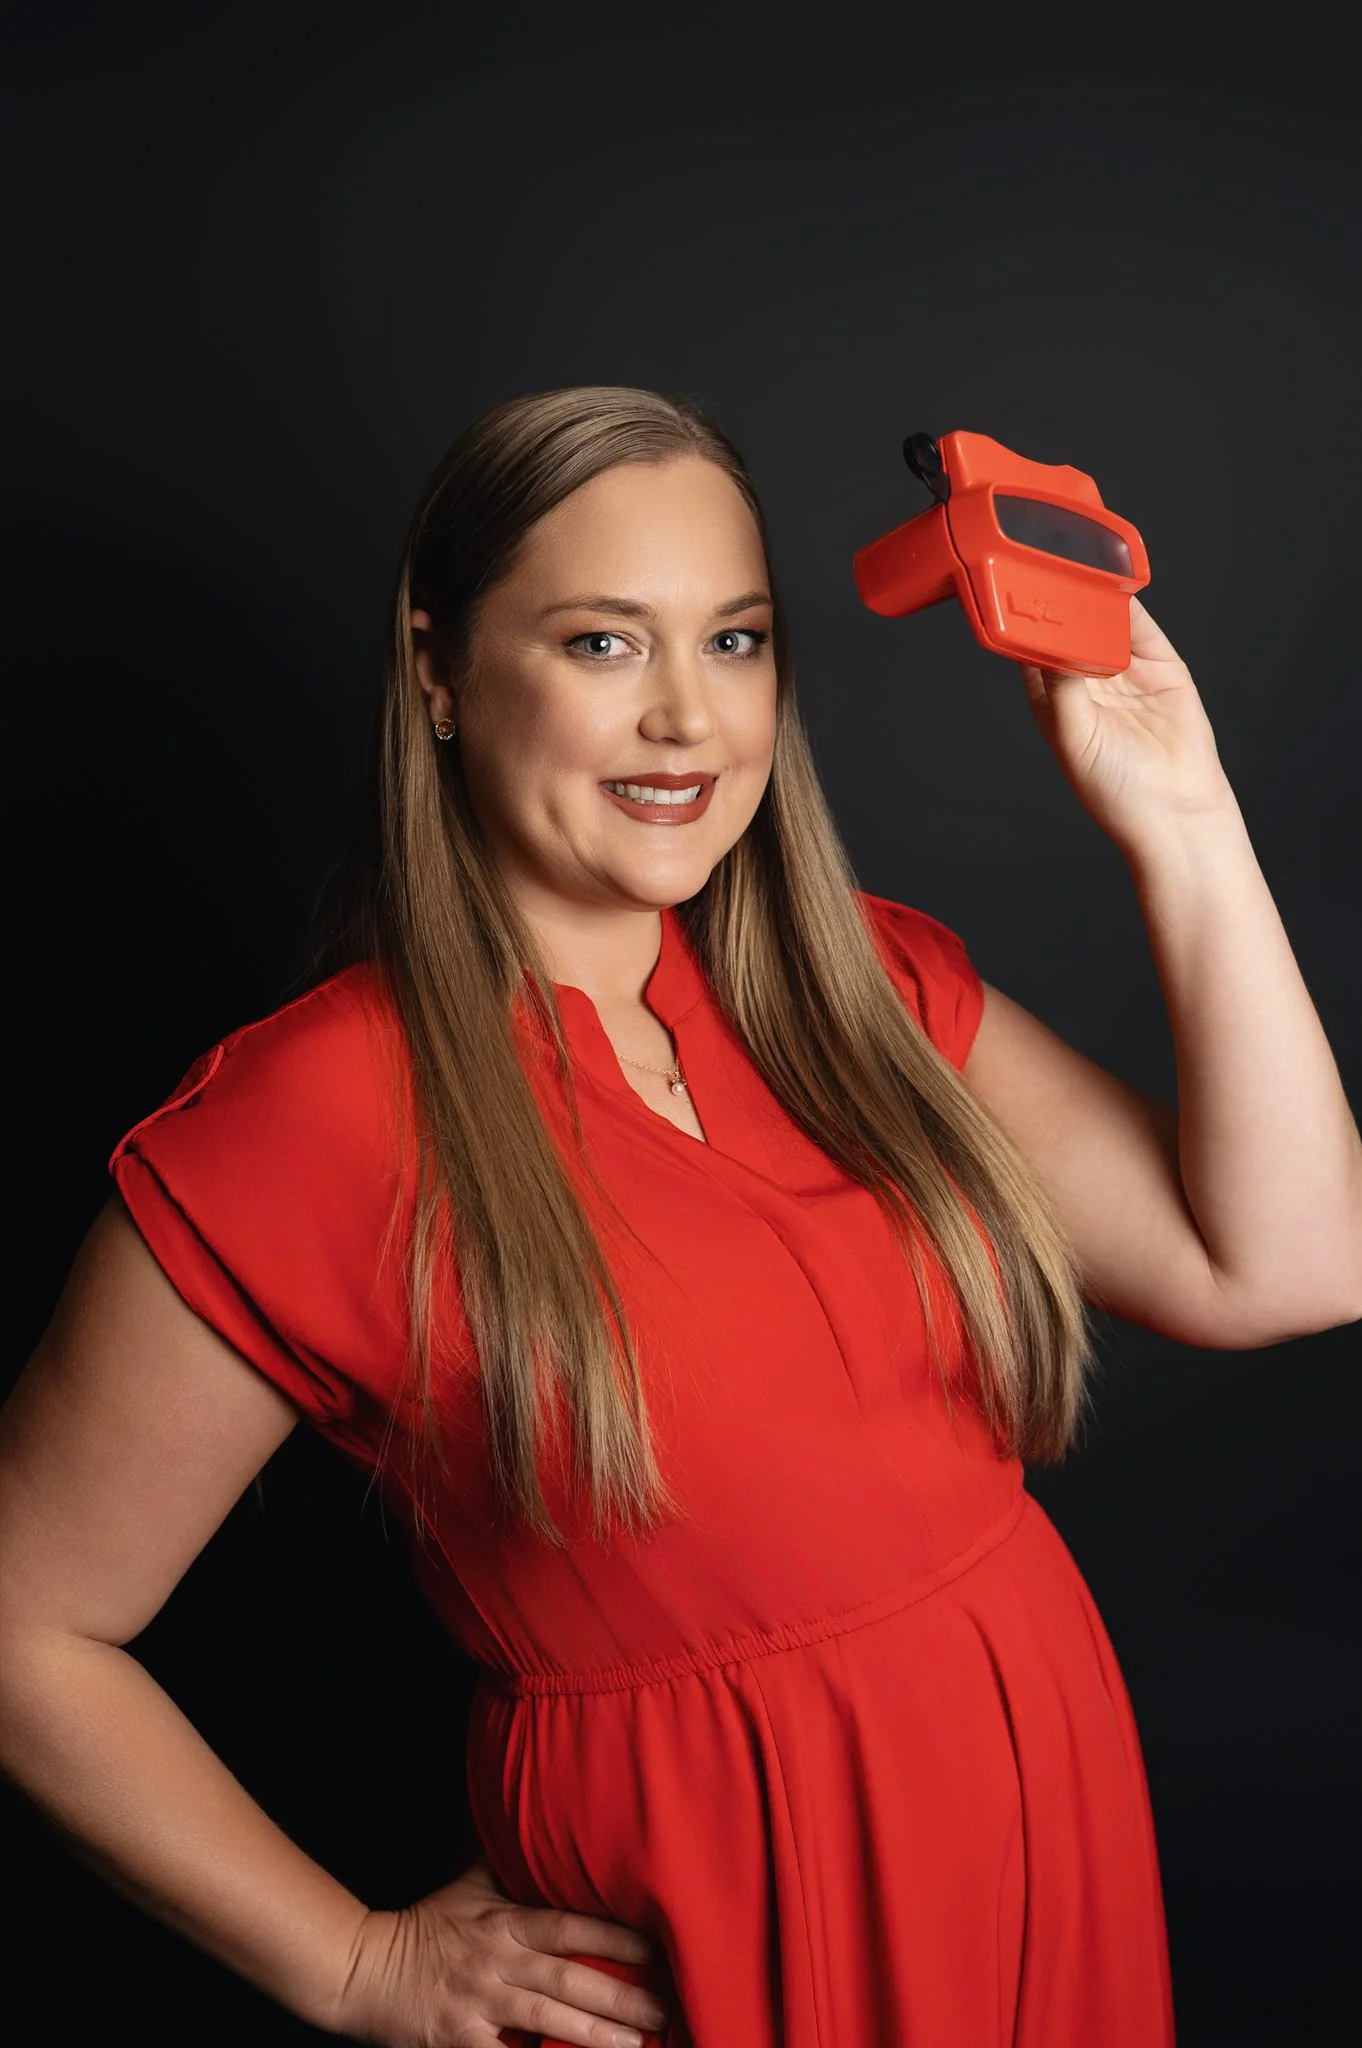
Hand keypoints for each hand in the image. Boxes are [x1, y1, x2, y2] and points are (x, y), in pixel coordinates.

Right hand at [328, 1860, 671, 2047]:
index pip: (570, 1926)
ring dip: (594, 2035)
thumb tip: (534, 1813)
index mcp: (505, 1922)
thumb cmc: (424, 1926)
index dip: (616, 1936)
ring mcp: (479, 2002)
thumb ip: (504, 1858)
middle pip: (568, 1977)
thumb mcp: (466, 1884)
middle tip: (666, 2009)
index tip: (659, 1948)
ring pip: (546, 2019)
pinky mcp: (459, 2041)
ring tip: (637, 2044)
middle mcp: (497, 1960)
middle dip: (621, 1995)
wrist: (362, 1968)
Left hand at [1019, 595, 1235, 857]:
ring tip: (1078, 573)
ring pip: (1104, 627)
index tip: (1014, 601)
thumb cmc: (1116, 789)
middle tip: (1046, 575)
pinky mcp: (1160, 669)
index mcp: (1056, 706)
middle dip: (1058, 609)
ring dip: (1093, 604)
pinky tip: (1117, 588)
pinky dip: (1129, 608)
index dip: (1025, 629)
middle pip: (1069, 635)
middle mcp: (1088, 687)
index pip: (1033, 656)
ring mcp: (1125, 675)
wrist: (1176, 809)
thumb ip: (1061, 687)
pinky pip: (1142, 631)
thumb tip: (1046, 643)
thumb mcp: (1074, 736)